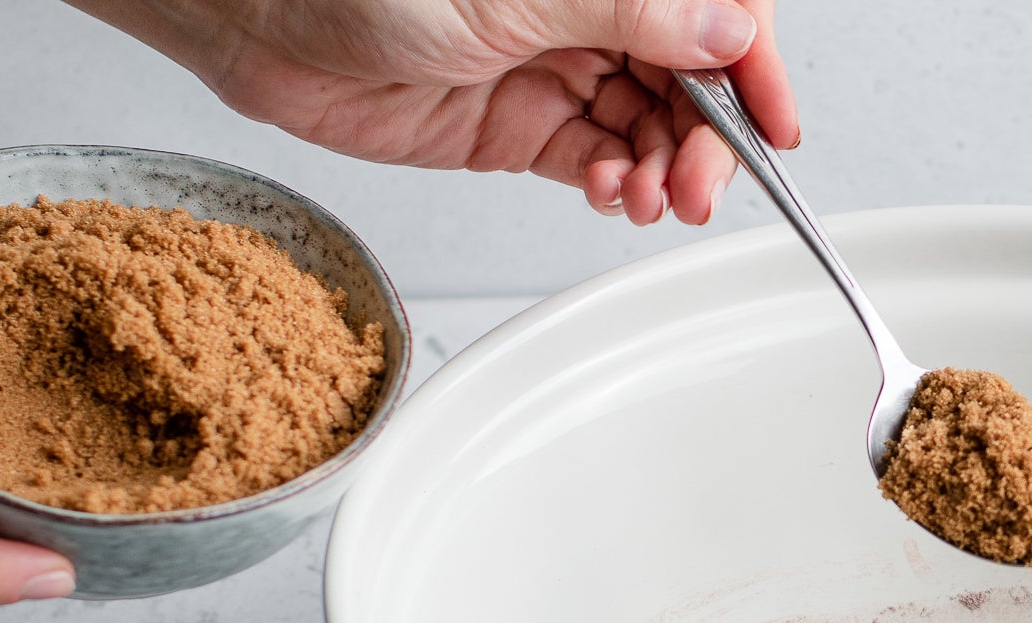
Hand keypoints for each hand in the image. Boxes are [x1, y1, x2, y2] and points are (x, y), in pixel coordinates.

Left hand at [71, 0, 800, 225]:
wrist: (259, 21)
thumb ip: (631, 12)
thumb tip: (726, 31)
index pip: (713, 11)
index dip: (754, 65)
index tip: (772, 121)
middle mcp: (587, 11)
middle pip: (692, 79)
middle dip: (709, 137)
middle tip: (697, 183)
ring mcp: (556, 67)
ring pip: (651, 128)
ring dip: (664, 171)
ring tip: (649, 196)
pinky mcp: (520, 127)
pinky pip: (598, 162)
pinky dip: (618, 186)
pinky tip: (616, 193)